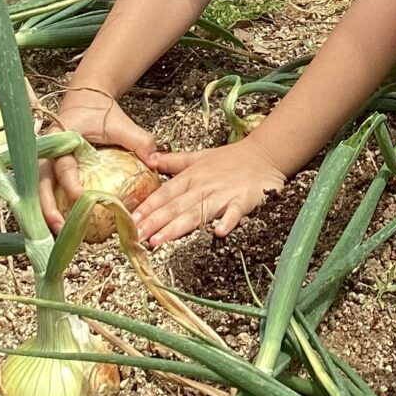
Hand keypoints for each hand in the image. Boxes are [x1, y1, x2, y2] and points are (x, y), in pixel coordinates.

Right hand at [38, 91, 157, 234]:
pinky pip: (45, 190)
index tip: (80, 198)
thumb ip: (137, 140)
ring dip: (45, 212)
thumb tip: (154, 162)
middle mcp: (47, 151)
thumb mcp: (119, 122)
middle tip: (60, 228)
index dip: (69, 183)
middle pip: (40, 183)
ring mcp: (45, 160)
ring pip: (38, 190)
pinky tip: (59, 225)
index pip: (62, 164)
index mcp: (61, 137)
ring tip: (57, 234)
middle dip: (47, 208)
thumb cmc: (100, 109)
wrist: (86, 96)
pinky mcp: (49, 168)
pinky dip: (50, 207)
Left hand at [131, 140, 285, 246]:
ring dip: (178, 226)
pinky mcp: (243, 200)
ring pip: (197, 212)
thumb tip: (149, 159)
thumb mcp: (199, 156)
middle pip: (176, 206)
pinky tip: (218, 232)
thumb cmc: (230, 159)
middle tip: (137, 237)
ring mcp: (223, 194)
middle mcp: (204, 186)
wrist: (264, 154)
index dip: (148, 207)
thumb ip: (173, 161)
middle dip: (155, 222)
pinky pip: (234, 212)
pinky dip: (227, 221)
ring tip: (160, 240)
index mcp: (192, 176)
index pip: (165, 193)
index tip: (130, 220)